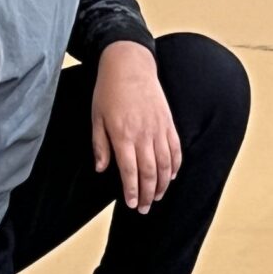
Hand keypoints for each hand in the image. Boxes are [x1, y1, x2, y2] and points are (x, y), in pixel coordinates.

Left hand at [91, 41, 182, 213]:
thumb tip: (102, 169)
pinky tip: (170, 177)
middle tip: (143, 208)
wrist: (129, 65)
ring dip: (161, 184)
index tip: (130, 204)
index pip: (130, 171)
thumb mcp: (96, 118)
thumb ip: (100, 145)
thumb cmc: (109, 91)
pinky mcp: (168, 123)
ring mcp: (158, 129)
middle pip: (149, 173)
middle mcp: (143, 134)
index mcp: (123, 135)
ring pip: (165, 164)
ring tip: (156, 197)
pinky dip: (175, 166)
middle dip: (147, 194)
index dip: (131, 191)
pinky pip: (175, 149)